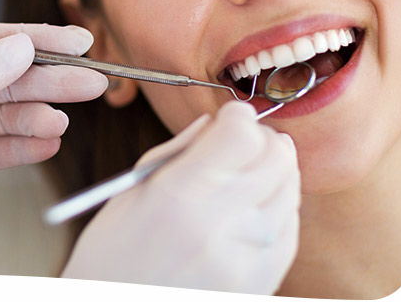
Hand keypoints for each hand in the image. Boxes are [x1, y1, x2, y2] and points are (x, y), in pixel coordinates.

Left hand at [0, 23, 107, 237]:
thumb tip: (23, 47)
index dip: (38, 39)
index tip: (78, 41)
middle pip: (6, 79)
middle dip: (50, 80)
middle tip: (92, 82)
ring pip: (4, 116)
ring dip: (37, 118)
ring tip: (62, 123)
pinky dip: (22, 149)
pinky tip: (47, 143)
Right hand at [63, 102, 299, 294]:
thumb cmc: (111, 253)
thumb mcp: (131, 189)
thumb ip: (179, 149)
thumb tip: (215, 123)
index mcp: (180, 194)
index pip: (242, 133)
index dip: (238, 115)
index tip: (229, 117)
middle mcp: (219, 226)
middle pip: (276, 157)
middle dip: (262, 137)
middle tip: (243, 140)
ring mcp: (245, 260)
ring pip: (289, 190)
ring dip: (274, 169)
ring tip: (249, 171)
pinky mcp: (259, 285)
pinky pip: (290, 230)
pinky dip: (279, 207)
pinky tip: (255, 205)